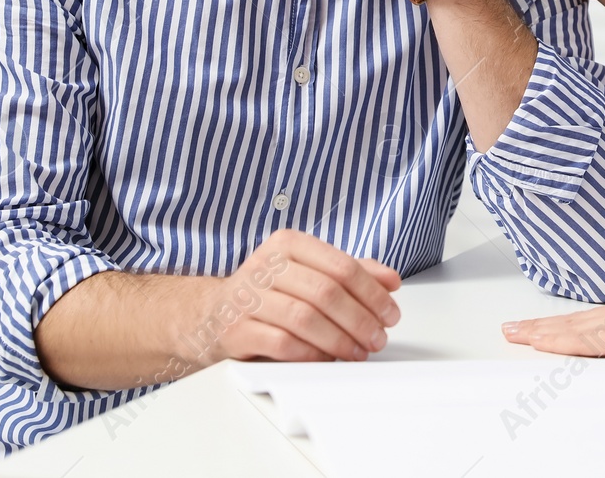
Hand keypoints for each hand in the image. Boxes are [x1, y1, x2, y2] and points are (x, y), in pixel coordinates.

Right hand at [186, 228, 401, 365]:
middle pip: (326, 292)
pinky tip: (326, 359)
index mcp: (289, 244)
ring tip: (357, 352)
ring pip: (305, 318)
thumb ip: (352, 272)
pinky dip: (310, 354)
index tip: (391, 313)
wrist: (213, 314)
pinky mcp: (236, 329)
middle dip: (360, 320)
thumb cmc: (270, 292)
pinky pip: (282, 343)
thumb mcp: (311, 272)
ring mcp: (248, 296)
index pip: (342, 266)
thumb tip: (391, 280)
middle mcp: (266, 265)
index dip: (372, 293)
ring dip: (339, 340)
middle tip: (378, 338)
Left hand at [500, 290, 604, 391]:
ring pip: (575, 327)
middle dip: (552, 324)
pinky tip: (536, 343)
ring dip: (545, 331)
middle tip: (521, 326)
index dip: (579, 323)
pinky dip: (555, 340)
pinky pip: (579, 339)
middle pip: (584, 319)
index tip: (559, 326)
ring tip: (518, 334)